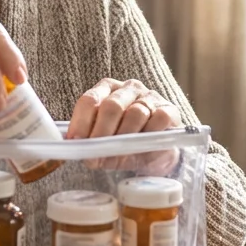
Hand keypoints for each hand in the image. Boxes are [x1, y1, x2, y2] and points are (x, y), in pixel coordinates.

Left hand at [66, 78, 180, 174]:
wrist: (158, 151)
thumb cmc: (126, 141)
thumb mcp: (106, 141)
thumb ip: (94, 143)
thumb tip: (84, 153)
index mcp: (107, 89)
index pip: (90, 100)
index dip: (81, 122)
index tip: (76, 141)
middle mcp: (128, 88)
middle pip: (111, 106)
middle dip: (101, 132)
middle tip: (96, 152)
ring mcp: (150, 97)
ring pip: (135, 113)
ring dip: (124, 138)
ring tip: (117, 156)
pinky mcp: (169, 109)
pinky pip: (158, 119)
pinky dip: (148, 135)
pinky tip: (141, 147)